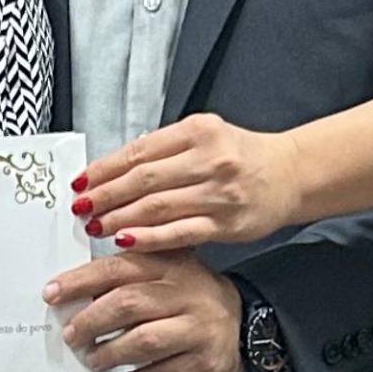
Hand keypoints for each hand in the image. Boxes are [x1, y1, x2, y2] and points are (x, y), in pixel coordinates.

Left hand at [44, 251, 244, 371]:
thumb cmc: (192, 300)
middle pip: (128, 303)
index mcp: (172, 265)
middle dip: (90, 321)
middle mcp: (188, 294)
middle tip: (72, 333)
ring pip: (142, 341)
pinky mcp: (203, 365)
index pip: (119, 267)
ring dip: (106, 353)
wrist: (244, 328)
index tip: (53, 293)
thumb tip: (71, 287)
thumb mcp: (167, 271)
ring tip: (91, 358)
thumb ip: (126, 271)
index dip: (80, 281)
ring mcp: (198, 330)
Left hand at [74, 113, 300, 249]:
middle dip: (105, 195)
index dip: (104, 169)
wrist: (291, 173)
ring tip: (96, 226)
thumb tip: (116, 166)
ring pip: (157, 207)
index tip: (81, 182)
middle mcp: (209, 159)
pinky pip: (179, 232)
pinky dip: (149, 238)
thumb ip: (166, 148)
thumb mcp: (206, 135)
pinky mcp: (226, 223)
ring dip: (120, 218)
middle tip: (81, 207)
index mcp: (198, 131)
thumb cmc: (243, 155)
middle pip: (143, 179)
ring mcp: (218, 193)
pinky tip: (127, 240)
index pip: (139, 151)